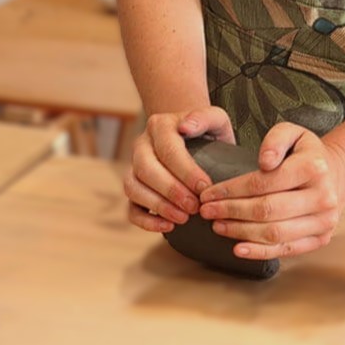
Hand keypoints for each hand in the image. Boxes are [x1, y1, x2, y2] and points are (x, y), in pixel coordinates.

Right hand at [123, 106, 234, 232]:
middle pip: (146, 169)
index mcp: (160, 125)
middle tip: (194, 207)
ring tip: (183, 218)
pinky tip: (168, 227)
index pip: (168, 149)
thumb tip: (186, 126)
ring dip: (158, 206)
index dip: (186, 171)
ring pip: (133, 188)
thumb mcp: (214, 118)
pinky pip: (130, 208)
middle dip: (171, 191)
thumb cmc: (206, 130)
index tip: (204, 188)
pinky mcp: (134, 188)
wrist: (191, 135)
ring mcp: (134, 167)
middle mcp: (142, 145)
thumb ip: (204, 118)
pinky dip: (145, 221)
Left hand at [195, 122, 344, 261]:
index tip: (209, 193)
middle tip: (207, 211)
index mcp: (313, 167)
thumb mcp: (293, 133)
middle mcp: (322, 196)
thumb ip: (276, 139)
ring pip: (274, 233)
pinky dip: (259, 252)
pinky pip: (285, 249)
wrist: (334, 175)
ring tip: (218, 225)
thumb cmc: (305, 154)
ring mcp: (323, 221)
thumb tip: (265, 160)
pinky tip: (238, 248)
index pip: (264, 182)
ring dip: (240, 231)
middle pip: (267, 209)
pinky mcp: (320, 239)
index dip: (232, 190)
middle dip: (231, 211)